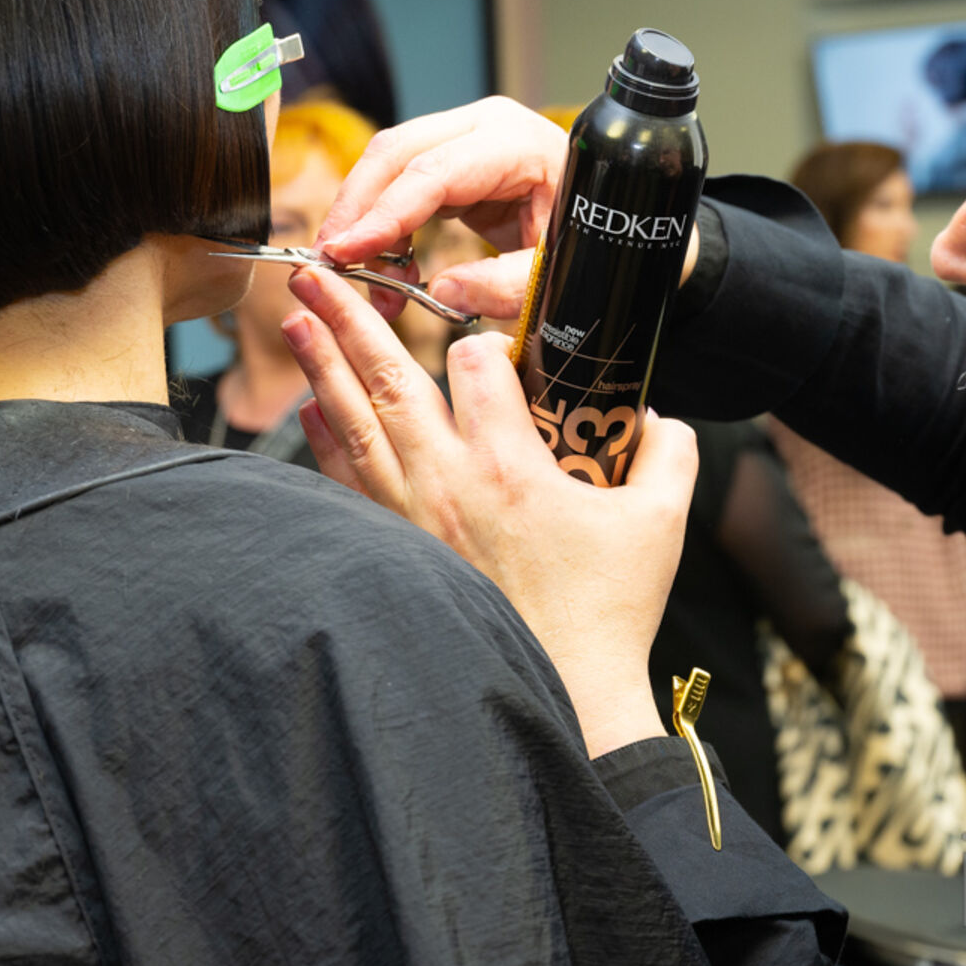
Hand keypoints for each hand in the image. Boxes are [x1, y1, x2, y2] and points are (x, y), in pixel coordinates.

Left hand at [281, 263, 698, 756]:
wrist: (564, 692)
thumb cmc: (609, 611)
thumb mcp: (659, 522)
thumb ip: (669, 456)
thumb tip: (661, 423)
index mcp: (512, 465)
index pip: (475, 365)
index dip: (481, 343)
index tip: (493, 349)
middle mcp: (449, 482)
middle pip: (389, 379)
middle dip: (349, 318)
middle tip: (313, 273)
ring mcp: (414, 518)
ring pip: (356, 424)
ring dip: (324, 365)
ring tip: (297, 317)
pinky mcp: (398, 550)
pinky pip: (349, 480)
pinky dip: (326, 438)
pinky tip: (310, 408)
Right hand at [315, 97, 569, 320]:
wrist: (608, 219)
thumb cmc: (591, 233)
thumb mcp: (560, 267)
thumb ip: (509, 284)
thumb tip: (445, 292)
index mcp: (513, 141)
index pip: (429, 173)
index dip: (382, 214)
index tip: (345, 253)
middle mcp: (481, 128)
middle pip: (394, 157)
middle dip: (356, 213)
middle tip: (333, 269)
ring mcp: (464, 141)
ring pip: (389, 171)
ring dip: (367, 227)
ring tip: (373, 288)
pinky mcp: (454, 165)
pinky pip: (402, 190)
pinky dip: (386, 231)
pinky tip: (390, 272)